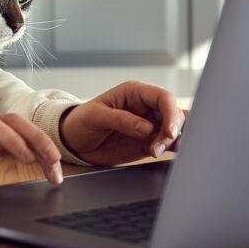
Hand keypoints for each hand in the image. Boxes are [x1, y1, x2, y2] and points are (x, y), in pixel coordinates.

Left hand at [59, 81, 185, 166]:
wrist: (74, 141)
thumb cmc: (81, 121)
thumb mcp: (96, 116)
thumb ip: (121, 119)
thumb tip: (148, 128)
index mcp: (134, 93)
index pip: (163, 97)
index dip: (171, 113)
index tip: (169, 132)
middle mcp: (146, 107)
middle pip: (173, 113)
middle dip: (171, 131)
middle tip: (156, 148)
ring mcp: (149, 125)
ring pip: (174, 129)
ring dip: (173, 141)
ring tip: (156, 152)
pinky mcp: (148, 142)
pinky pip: (167, 144)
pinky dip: (172, 149)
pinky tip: (169, 154)